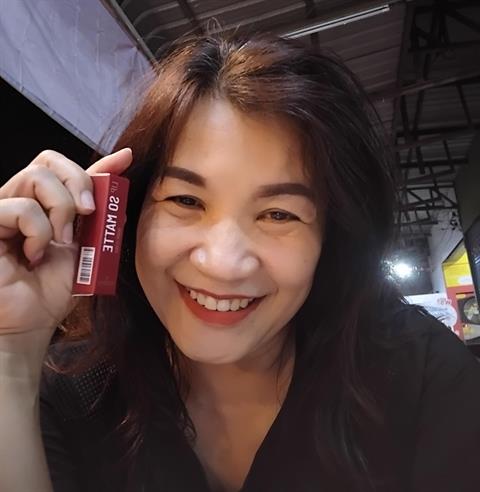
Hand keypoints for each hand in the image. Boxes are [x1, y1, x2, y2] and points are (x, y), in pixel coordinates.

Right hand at [0, 148, 131, 355]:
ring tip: (60, 241)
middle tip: (89, 213)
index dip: (99, 162)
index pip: (67, 170)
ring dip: (61, 210)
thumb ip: (98, 216)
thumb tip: (119, 184)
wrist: (30, 322)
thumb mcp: (86, 249)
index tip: (126, 158)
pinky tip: (35, 255)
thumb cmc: (52, 290)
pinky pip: (21, 208)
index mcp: (46, 205)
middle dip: (78, 182)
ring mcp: (2, 209)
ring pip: (37, 176)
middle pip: (49, 161)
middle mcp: (22, 200)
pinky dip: (39, 233)